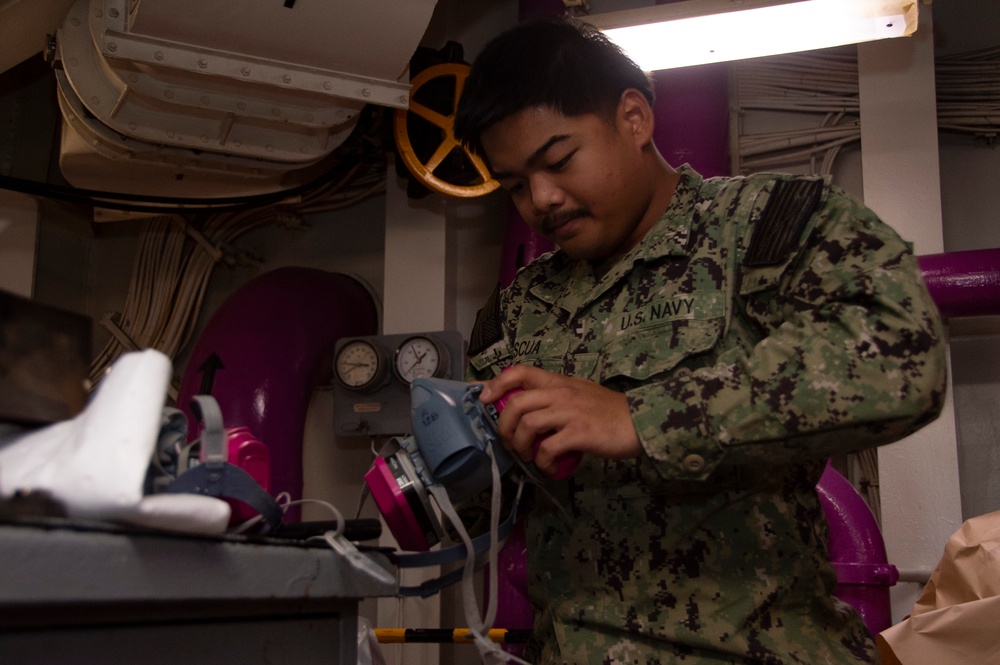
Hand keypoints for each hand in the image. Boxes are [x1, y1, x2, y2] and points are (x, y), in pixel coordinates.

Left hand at [477, 365, 641, 475]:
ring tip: (530, 458)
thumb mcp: (582, 394)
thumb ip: (558, 398)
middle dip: (504, 427)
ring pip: (527, 426)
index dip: (497, 383)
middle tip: (510, 443)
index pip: (521, 371)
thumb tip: (531, 413)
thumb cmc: (611, 412)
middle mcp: (562, 393)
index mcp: (560, 382)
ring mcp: (570, 413)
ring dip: (522, 447)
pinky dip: (544, 463)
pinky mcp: (579, 433)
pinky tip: (551, 469)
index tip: (484, 399)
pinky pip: (548, 449)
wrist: (642, 422)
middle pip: (516, 403)